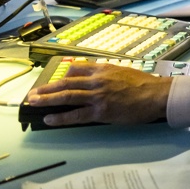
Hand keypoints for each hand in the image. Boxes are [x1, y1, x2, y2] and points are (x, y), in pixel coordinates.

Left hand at [27, 64, 172, 125]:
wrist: (157, 95)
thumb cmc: (144, 84)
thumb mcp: (123, 72)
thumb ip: (107, 75)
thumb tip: (96, 80)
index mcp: (103, 69)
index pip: (75, 70)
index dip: (62, 76)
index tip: (54, 81)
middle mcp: (97, 80)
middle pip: (65, 83)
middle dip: (47, 88)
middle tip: (33, 93)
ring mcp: (97, 96)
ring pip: (66, 96)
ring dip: (47, 100)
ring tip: (34, 102)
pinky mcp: (100, 111)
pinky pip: (76, 115)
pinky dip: (60, 117)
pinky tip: (49, 119)